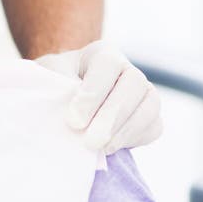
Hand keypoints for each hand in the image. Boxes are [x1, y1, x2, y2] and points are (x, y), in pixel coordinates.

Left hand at [34, 40, 161, 154]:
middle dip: (112, 116)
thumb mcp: (49, 77)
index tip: (74, 120)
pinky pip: (153, 127)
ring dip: (125, 131)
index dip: (93, 93)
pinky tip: (111, 148)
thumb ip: (59, 90)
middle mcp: (127, 68)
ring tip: (101, 148)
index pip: (107, 64)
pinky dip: (135, 139)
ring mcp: (143, 91)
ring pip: (149, 106)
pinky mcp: (149, 115)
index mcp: (102, 53)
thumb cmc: (54, 83)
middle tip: (89, 141)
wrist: (63, 96)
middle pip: (134, 84)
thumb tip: (74, 118)